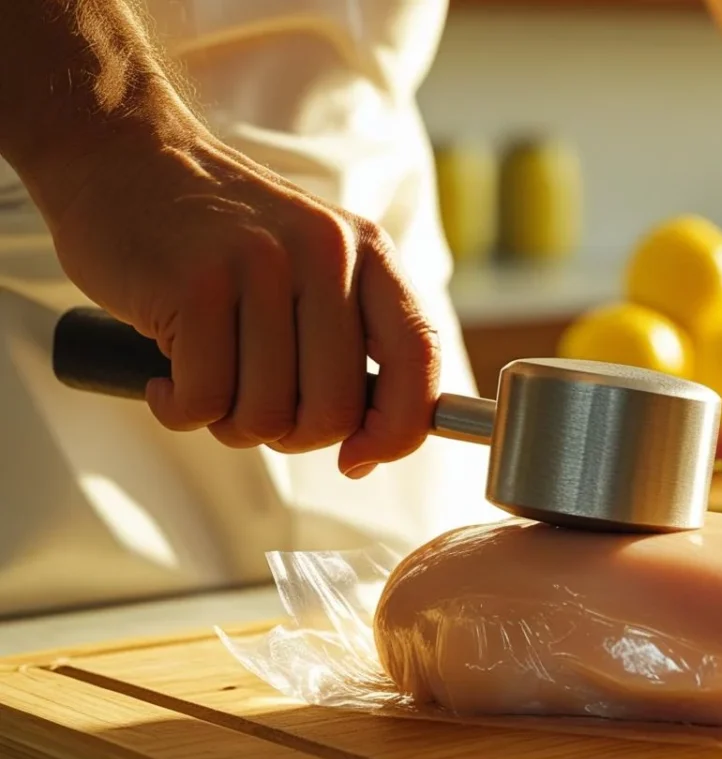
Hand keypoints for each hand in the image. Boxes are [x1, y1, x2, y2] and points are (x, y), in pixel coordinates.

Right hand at [41, 118, 437, 478]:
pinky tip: (166, 377)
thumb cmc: (222, 241)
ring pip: (265, 415)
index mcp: (369, 253)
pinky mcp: (194, 284)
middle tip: (253, 408)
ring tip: (206, 378)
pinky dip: (179, 410)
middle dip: (291, 436)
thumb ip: (352, 345)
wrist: (124, 159)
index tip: (359, 458)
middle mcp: (326, 254)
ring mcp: (261, 265)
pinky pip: (204, 401)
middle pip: (334, 410)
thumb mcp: (312, 267)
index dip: (399, 429)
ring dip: (229, 422)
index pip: (419, 358)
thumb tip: (373, 447)